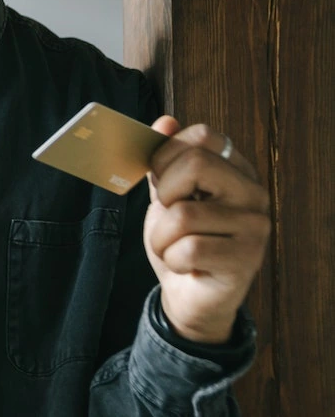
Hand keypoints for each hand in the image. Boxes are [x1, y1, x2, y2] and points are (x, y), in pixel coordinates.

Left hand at [143, 116, 269, 343]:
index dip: (167, 154)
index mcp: (235, 170)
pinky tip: (186, 265)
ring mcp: (255, 226)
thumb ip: (164, 162)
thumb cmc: (179, 241)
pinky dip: (172, 259)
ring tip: (174, 247)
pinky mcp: (247, 258)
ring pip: (183, 214)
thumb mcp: (166, 197)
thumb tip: (164, 121)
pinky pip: (189, 248)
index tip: (160, 179)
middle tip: (168, 215)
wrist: (189, 295)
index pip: (203, 135)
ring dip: (161, 237)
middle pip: (195, 164)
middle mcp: (253, 193)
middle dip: (164, 194)